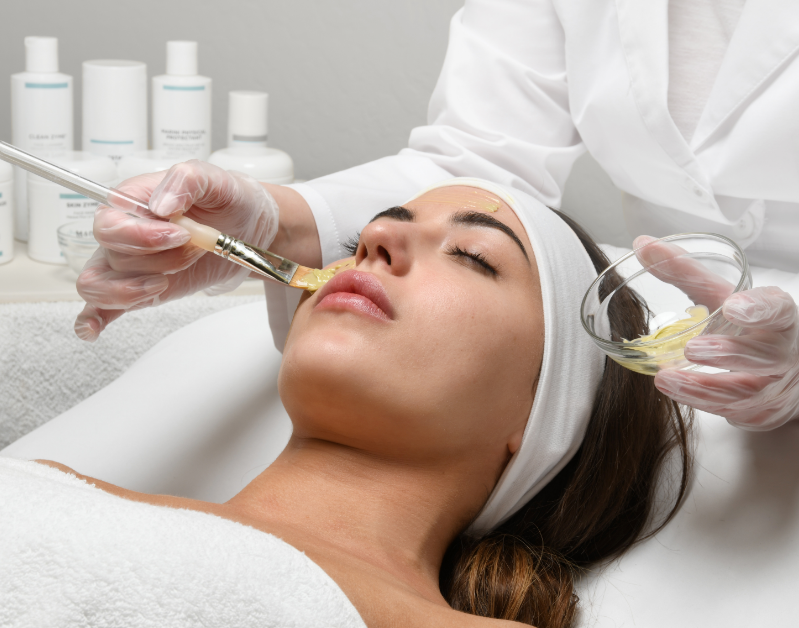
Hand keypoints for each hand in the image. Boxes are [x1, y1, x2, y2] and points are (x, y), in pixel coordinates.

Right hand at [74, 160, 278, 341]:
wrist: (249, 229)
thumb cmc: (227, 200)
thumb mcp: (213, 179)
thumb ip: (185, 181)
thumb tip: (159, 206)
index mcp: (133, 201)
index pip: (109, 223)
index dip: (140, 235)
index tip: (180, 233)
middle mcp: (125, 233)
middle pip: (113, 257)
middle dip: (157, 261)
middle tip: (194, 251)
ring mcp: (130, 264)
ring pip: (99, 285)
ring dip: (133, 291)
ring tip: (167, 281)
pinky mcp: (141, 289)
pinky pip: (102, 306)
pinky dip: (93, 319)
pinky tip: (93, 329)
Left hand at [634, 235, 798, 430]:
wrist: (786, 371)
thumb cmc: (747, 327)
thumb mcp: (721, 295)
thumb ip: (683, 271)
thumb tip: (642, 245)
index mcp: (780, 317)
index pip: (777, 309)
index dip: (758, 309)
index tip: (734, 307)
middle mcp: (783, 353)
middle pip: (763, 355)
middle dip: (728, 353)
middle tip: (693, 349)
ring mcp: (775, 387)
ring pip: (744, 392)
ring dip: (703, 387)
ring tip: (665, 378)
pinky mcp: (760, 413)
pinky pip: (733, 412)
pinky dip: (703, 404)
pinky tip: (676, 393)